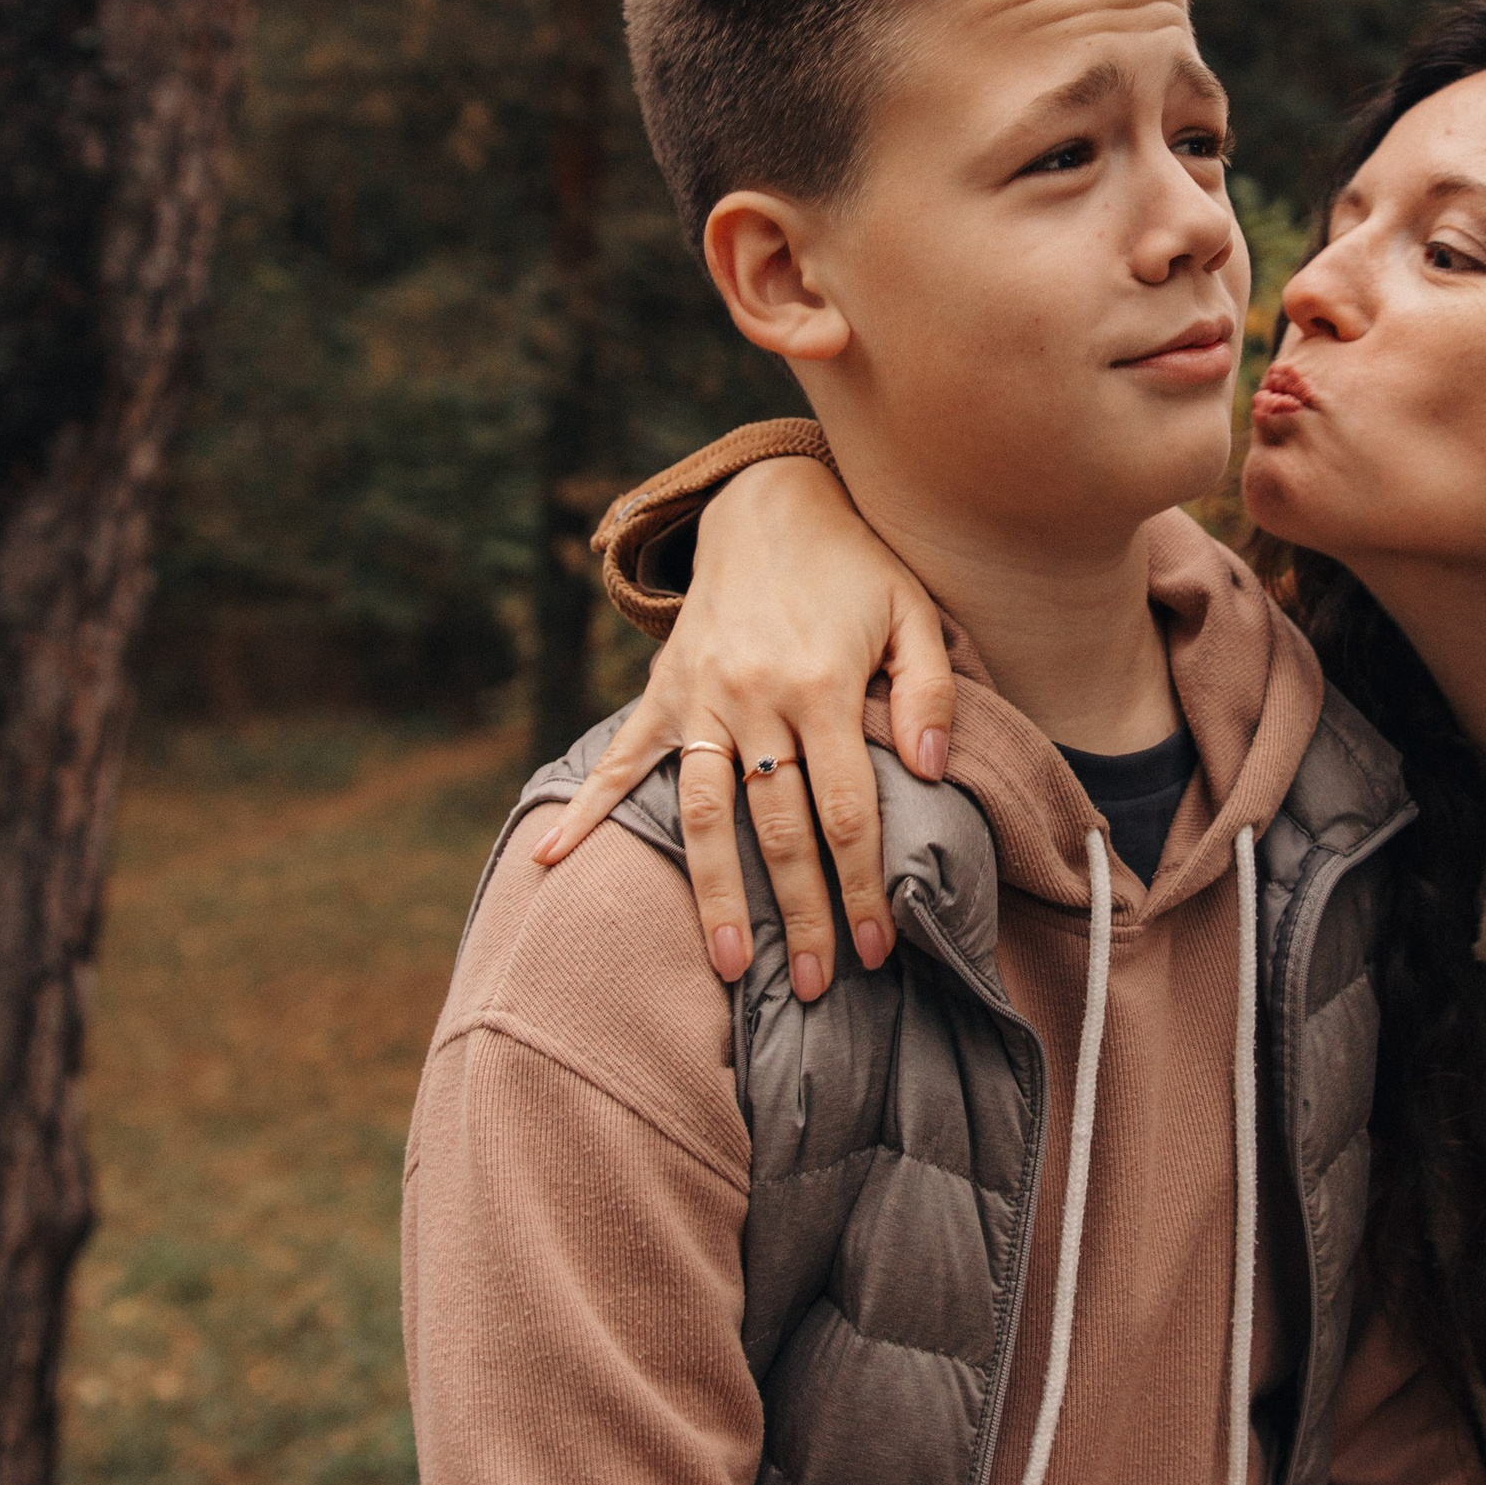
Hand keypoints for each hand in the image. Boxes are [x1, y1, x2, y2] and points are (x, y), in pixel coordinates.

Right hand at [533, 458, 953, 991]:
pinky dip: (585, 808)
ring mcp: (699, 696)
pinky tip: (551, 862)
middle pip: (777, 829)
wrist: (769, 498)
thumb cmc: (855, 564)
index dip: (860, 885)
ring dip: (715, 893)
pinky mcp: (663, 690)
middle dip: (799, 914)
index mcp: (820, 685)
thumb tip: (934, 769)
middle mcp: (753, 698)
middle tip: (812, 986)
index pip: (844, 810)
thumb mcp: (913, 610)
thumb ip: (928, 690)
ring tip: (728, 966)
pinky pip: (622, 758)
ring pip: (704, 814)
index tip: (874, 948)